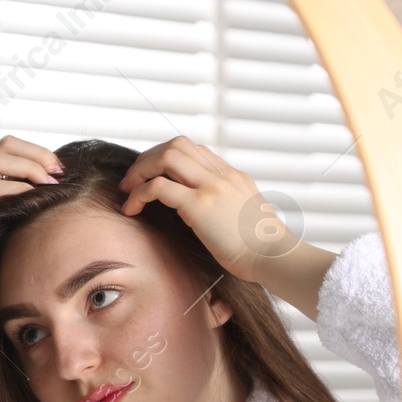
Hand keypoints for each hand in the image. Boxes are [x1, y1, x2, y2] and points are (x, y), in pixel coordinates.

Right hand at [0, 134, 62, 297]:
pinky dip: (17, 189)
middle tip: (58, 173)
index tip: (58, 169)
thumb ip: (12, 203)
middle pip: (4, 146)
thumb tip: (51, 194)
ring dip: (29, 168)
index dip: (37, 151)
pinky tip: (34, 199)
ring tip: (48, 185)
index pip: (7, 146)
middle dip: (37, 154)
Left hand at [116, 135, 293, 282]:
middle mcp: (222, 175)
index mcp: (233, 176)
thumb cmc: (259, 248)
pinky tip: (132, 210)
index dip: (164, 157)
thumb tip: (202, 214)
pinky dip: (138, 195)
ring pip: (166, 157)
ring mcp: (212, 187)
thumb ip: (224, 206)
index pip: (193, 149)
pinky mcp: (200, 205)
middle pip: (176, 145)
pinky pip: (158, 187)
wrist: (274, 257)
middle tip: (131, 181)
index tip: (150, 175)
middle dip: (146, 159)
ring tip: (127, 192)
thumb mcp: (242, 216)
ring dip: (139, 172)